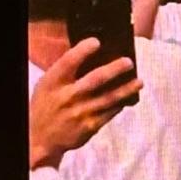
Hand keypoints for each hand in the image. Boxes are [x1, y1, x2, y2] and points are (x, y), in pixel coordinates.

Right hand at [29, 38, 142, 168]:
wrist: (41, 138)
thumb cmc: (47, 105)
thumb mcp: (47, 86)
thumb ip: (64, 73)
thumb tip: (91, 57)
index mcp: (53, 83)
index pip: (68, 62)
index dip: (82, 51)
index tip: (96, 41)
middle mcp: (67, 97)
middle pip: (95, 80)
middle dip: (114, 69)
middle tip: (129, 62)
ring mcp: (80, 113)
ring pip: (108, 98)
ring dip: (126, 89)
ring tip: (139, 82)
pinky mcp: (90, 126)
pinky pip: (110, 113)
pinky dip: (120, 104)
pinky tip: (129, 98)